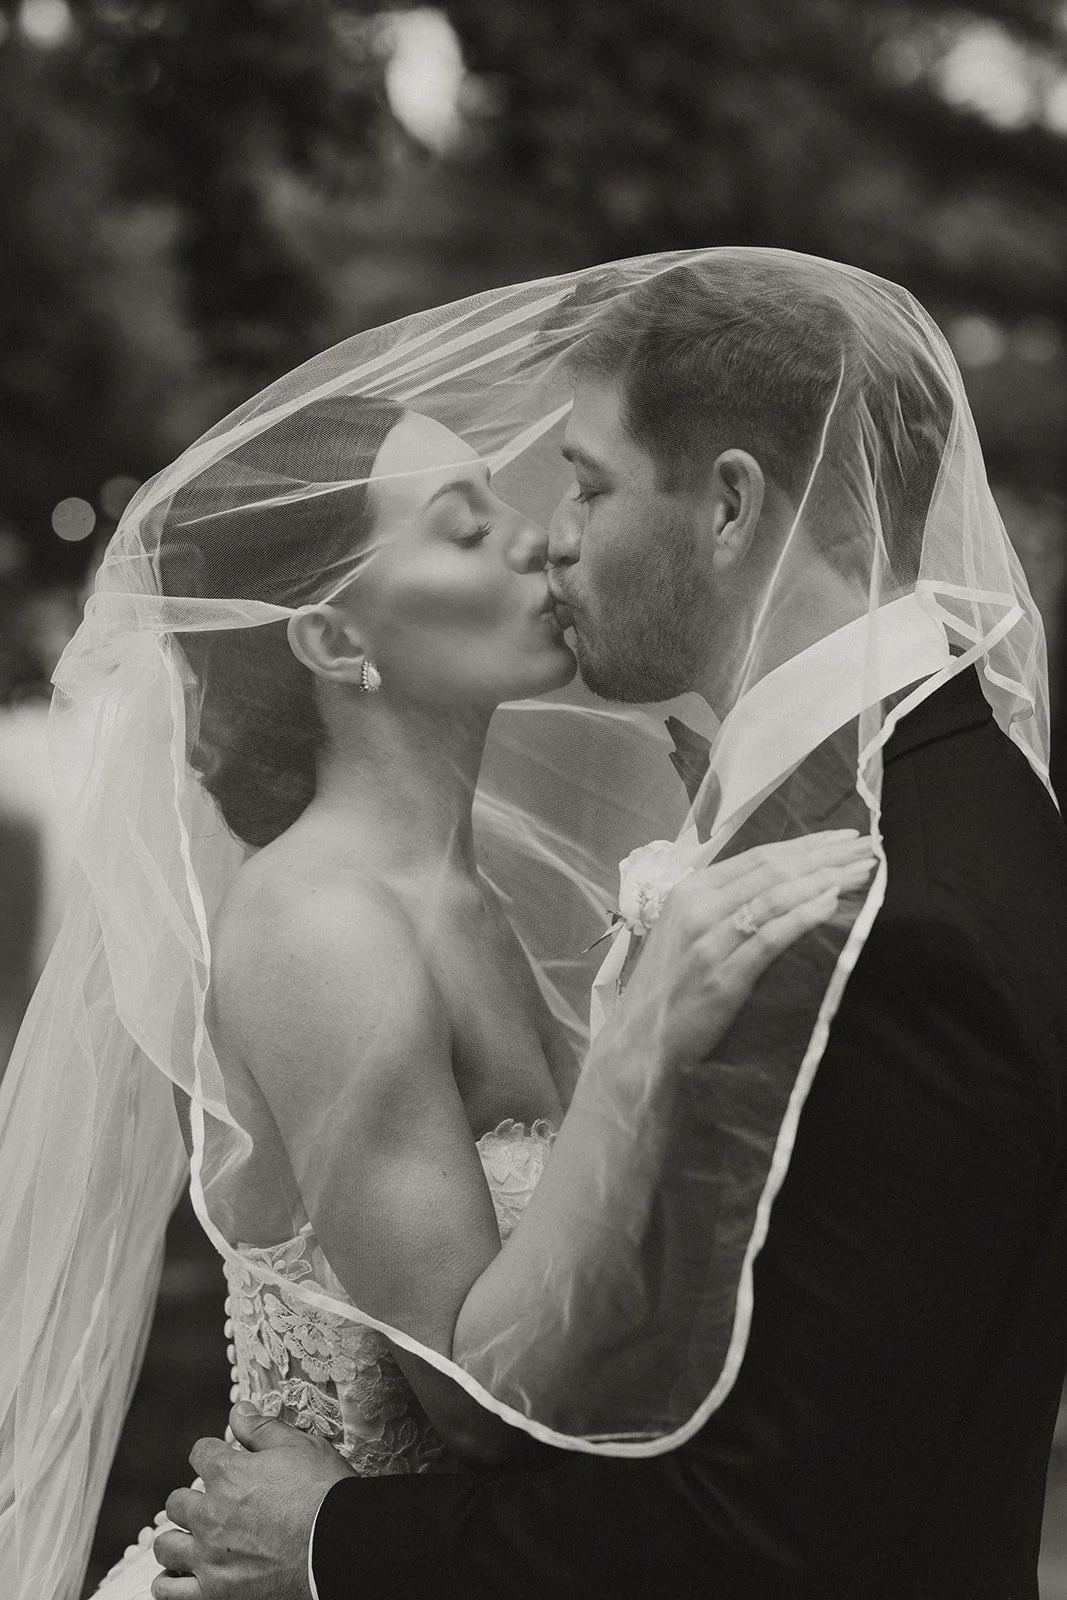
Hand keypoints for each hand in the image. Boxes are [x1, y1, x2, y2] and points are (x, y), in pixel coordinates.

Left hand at [151, 1403, 354, 1599]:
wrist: (341, 1548)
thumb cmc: (325, 1495)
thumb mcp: (300, 1447)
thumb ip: (262, 1429)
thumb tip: (238, 1411)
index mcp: (228, 1474)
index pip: (200, 1453)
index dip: (213, 1454)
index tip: (222, 1460)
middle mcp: (211, 1515)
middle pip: (177, 1502)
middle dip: (193, 1498)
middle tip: (214, 1504)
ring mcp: (209, 1558)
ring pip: (166, 1546)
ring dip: (177, 1539)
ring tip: (195, 1540)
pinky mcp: (214, 1594)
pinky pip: (169, 1591)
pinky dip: (170, 1582)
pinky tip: (182, 1575)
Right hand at [618, 829, 876, 1065]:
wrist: (639, 1041)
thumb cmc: (669, 986)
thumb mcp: (686, 931)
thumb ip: (723, 904)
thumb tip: (778, 883)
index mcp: (690, 890)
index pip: (759, 856)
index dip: (806, 844)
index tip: (844, 837)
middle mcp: (697, 908)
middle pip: (773, 870)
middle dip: (825, 855)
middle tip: (866, 847)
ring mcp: (708, 942)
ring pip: (775, 896)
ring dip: (825, 879)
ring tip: (862, 871)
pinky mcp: (722, 978)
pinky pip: (770, 938)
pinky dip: (803, 916)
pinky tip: (832, 903)